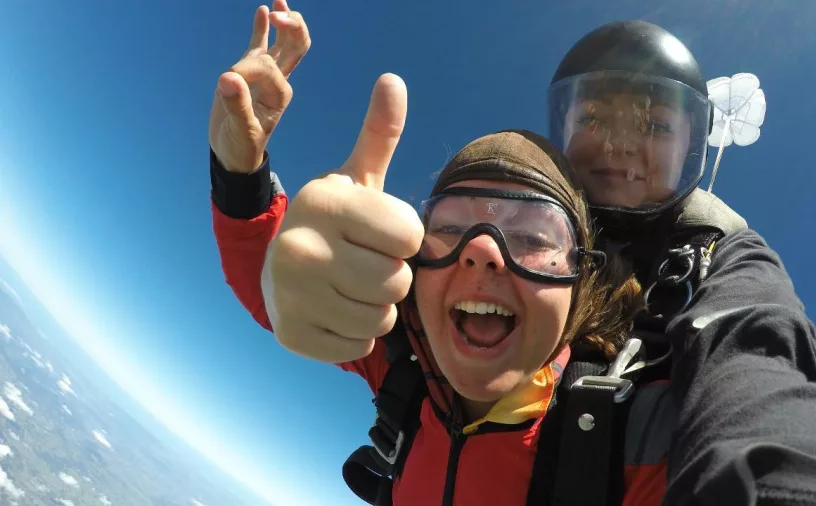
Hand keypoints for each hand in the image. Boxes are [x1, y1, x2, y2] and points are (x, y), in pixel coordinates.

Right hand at [209, 0, 310, 172]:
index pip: (268, 67)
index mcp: (279, 94)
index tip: (227, 84)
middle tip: (280, 12)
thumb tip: (228, 78)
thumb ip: (235, 105)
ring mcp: (265, 75)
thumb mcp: (240, 129)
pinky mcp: (250, 73)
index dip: (247, 70)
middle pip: (296, 46)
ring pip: (282, 43)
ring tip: (281, 0)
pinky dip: (263, 28)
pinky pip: (260, 46)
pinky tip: (264, 10)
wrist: (235, 153)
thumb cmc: (241, 145)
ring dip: (284, 21)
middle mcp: (277, 81)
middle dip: (291, 27)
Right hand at [262, 73, 424, 362]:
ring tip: (351, 287)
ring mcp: (292, 295)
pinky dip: (356, 334)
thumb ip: (379, 135)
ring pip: (382, 318)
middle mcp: (301, 247)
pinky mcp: (292, 335)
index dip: (403, 238)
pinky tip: (335, 311)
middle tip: (365, 263)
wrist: (280, 269)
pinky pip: (360, 345)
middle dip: (393, 276)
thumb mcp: (357, 179)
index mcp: (324, 202)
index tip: (379, 233)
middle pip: (398, 281)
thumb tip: (393, 80)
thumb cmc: (336, 222)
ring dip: (377, 307)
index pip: (410, 235)